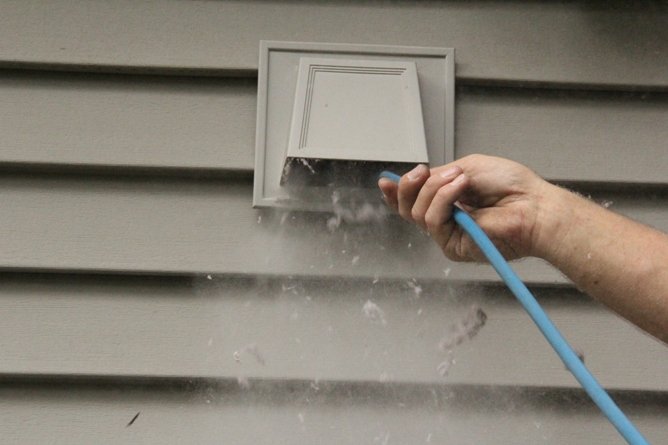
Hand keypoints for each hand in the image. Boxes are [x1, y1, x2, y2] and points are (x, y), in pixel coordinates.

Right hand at [378, 154, 555, 261]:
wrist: (533, 206)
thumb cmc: (511, 186)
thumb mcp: (467, 168)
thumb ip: (438, 176)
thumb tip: (415, 179)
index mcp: (448, 200)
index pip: (413, 200)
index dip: (396, 191)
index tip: (385, 181)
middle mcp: (445, 219)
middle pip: (407, 208)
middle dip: (408, 186)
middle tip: (421, 172)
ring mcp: (448, 234)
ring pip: (417, 213)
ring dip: (435, 189)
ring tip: (460, 179)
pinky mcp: (453, 246)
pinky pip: (433, 221)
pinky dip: (443, 200)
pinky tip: (461, 188)